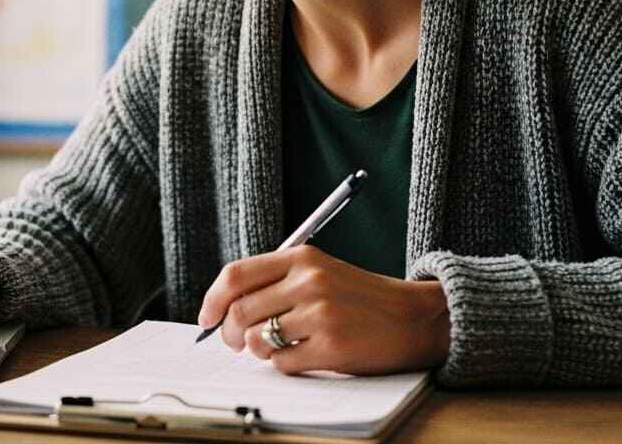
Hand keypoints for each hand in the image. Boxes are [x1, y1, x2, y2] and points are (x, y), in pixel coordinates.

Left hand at [196, 245, 448, 375]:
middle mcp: (309, 281)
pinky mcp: (332, 346)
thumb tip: (224, 309)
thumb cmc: (361, 298)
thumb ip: (276, 282)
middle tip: (234, 343)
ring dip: (258, 349)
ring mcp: (321, 313)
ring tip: (274, 347)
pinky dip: (283, 364)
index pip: (236, 275)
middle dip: (229, 334)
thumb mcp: (320, 272)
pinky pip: (282, 362)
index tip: (207, 318)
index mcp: (302, 257)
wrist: (415, 317)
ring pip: (258, 339)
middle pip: (240, 311)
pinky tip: (300, 356)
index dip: (212, 300)